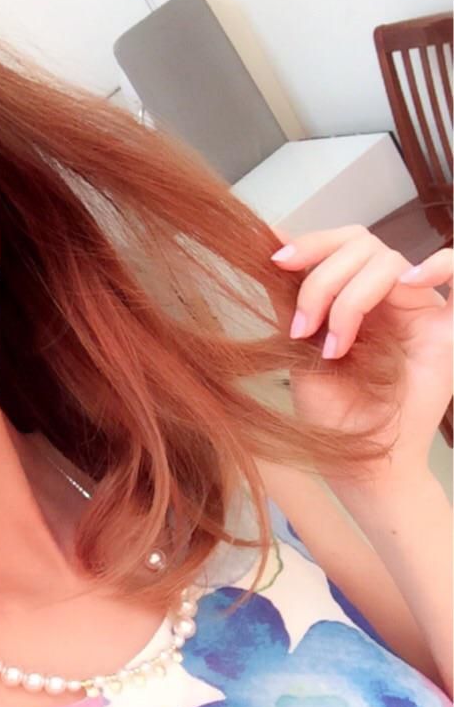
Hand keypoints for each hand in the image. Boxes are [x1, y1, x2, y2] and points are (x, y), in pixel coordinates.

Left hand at [269, 224, 451, 487]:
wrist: (364, 463)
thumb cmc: (333, 417)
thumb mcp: (299, 353)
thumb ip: (293, 306)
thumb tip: (271, 253)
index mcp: (352, 297)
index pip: (341, 245)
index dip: (312, 243)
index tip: (277, 260)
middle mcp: (386, 297)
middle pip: (361, 245)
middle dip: (323, 279)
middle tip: (304, 328)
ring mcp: (418, 309)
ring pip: (390, 261)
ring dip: (351, 298)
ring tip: (334, 348)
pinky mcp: (447, 328)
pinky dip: (440, 265)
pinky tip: (410, 282)